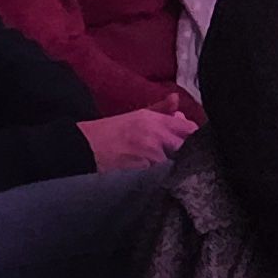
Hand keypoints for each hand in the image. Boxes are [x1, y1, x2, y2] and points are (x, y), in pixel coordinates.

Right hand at [83, 104, 197, 169]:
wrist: (83, 149)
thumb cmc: (108, 132)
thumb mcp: (136, 116)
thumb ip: (160, 110)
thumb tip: (177, 100)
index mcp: (154, 120)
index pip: (189, 128)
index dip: (193, 136)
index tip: (191, 141)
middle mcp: (156, 137)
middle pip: (187, 147)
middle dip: (186, 151)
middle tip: (180, 155)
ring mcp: (151, 157)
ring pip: (177, 163)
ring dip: (175, 165)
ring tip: (166, 167)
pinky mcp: (145, 174)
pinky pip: (163, 176)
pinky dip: (164, 176)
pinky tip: (158, 176)